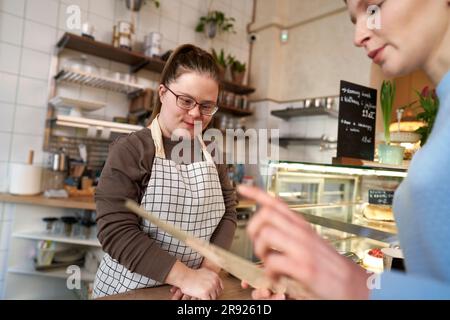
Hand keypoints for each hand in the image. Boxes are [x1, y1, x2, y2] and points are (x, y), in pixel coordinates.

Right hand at [166, 261, 223, 299]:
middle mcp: (215, 282)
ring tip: (202, 295)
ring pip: (213, 298)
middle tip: (207, 295)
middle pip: (217, 293)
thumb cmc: (192, 274)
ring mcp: (210, 288)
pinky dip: (205, 300)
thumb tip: (215, 281)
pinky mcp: (205, 293)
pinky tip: (201, 298)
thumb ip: (212, 276)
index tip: (213, 293)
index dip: (216, 291)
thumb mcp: (205, 271)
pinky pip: (208, 300)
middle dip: (212, 294)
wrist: (185, 276)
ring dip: (208, 298)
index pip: (221, 287)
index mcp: (216, 276)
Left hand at [238, 185, 369, 299]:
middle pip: (265, 214)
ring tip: (267, 262)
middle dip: (253, 229)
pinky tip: (276, 278)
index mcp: (302, 226)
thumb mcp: (311, 244)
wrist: (356, 286)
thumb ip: (291, 236)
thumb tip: (267, 235)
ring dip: (260, 251)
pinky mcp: (304, 268)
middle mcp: (303, 233)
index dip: (256, 193)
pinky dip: (269, 272)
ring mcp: (303, 249)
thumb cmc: (330, 267)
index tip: (242, 188)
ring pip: (266, 234)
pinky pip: (273, 261)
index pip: (277, 202)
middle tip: (258, 244)